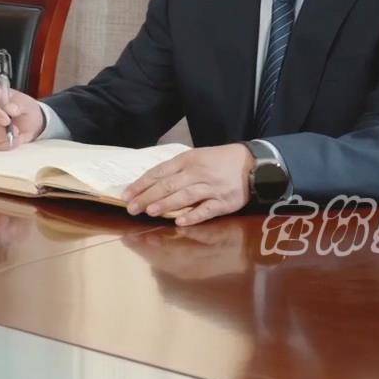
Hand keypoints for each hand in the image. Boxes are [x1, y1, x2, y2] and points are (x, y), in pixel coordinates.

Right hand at [0, 85, 44, 148]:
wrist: (28, 124)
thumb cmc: (25, 110)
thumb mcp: (27, 105)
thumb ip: (19, 105)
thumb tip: (10, 109)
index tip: (7, 121)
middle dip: (0, 129)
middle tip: (16, 130)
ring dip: (2, 139)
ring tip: (15, 135)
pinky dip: (2, 146)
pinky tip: (11, 141)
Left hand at [123, 143, 254, 225]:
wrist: (252, 163)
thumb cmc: (217, 161)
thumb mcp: (195, 157)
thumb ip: (175, 170)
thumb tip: (150, 184)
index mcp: (187, 160)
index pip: (159, 172)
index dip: (141, 184)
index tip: (126, 195)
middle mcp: (197, 173)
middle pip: (168, 185)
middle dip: (147, 197)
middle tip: (132, 208)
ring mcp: (211, 188)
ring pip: (184, 196)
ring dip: (166, 204)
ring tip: (149, 212)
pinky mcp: (224, 202)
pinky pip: (207, 210)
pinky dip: (193, 215)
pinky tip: (179, 221)